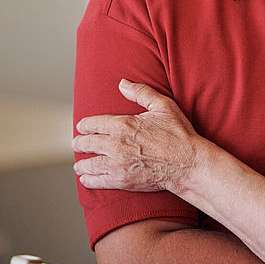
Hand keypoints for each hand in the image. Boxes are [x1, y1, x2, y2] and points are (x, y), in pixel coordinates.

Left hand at [73, 79, 198, 192]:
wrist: (187, 163)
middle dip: (79, 143)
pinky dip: (87, 179)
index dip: (84, 125)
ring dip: (81, 163)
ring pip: (87, 163)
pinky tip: (86, 178)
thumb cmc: (179, 134)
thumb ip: (141, 92)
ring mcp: (117, 164)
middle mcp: (115, 144)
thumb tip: (122, 83)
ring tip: (79, 164)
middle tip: (76, 144)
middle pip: (86, 143)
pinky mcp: (121, 180)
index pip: (92, 124)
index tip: (82, 127)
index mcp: (123, 124)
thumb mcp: (164, 106)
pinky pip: (95, 180)